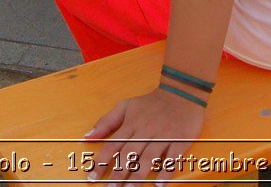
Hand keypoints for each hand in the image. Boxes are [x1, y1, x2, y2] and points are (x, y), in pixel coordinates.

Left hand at [86, 88, 205, 183]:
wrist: (182, 92)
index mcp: (131, 124)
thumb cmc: (151, 102)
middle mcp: (145, 131)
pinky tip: (159, 185)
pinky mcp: (180, 140)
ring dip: (138, 176)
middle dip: (118, 173)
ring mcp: (163, 136)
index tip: (92, 177)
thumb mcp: (126, 106)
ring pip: (148, 158)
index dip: (101, 162)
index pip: (112, 146)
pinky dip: (166, 172)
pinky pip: (172, 158)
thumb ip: (106, 121)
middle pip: (129, 154)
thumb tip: (87, 136)